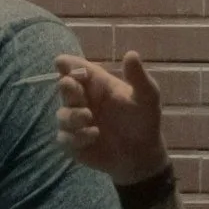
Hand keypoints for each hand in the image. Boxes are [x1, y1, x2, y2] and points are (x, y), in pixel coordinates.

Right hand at [54, 51, 170, 185]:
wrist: (142, 154)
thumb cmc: (144, 120)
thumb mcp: (147, 97)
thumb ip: (138, 77)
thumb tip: (131, 54)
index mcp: (97, 84)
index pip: (77, 69)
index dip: (68, 64)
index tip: (62, 63)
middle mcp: (83, 100)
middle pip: (65, 88)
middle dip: (66, 86)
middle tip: (70, 85)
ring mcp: (76, 122)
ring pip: (62, 114)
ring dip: (72, 115)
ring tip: (89, 117)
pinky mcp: (73, 142)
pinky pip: (64, 138)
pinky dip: (76, 136)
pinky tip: (93, 135)